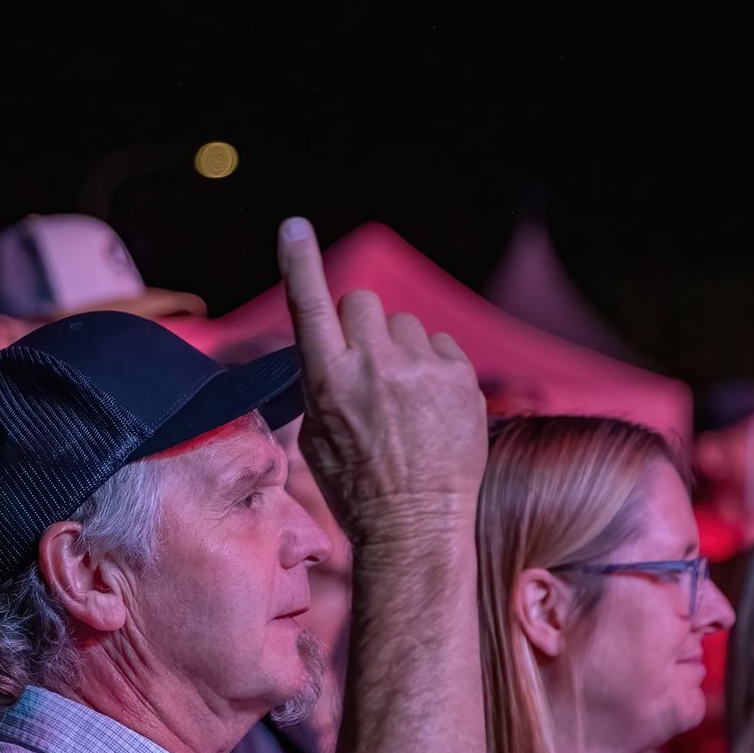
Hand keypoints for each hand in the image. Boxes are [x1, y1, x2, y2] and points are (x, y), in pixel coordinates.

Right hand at [276, 217, 486, 543]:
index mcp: (328, 382)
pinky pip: (441, 345)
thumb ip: (322, 382)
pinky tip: (431, 407)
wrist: (415, 526)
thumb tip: (332, 351)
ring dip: (401, 350)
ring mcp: (421, 370)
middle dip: (361, 326)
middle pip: (362, 304)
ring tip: (404, 401)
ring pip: (404, 325)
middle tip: (368, 369)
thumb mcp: (315, 436)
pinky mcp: (460, 378)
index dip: (299, 263)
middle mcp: (373, 367)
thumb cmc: (357, 488)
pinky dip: (434, 367)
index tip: (293, 226)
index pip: (308, 307)